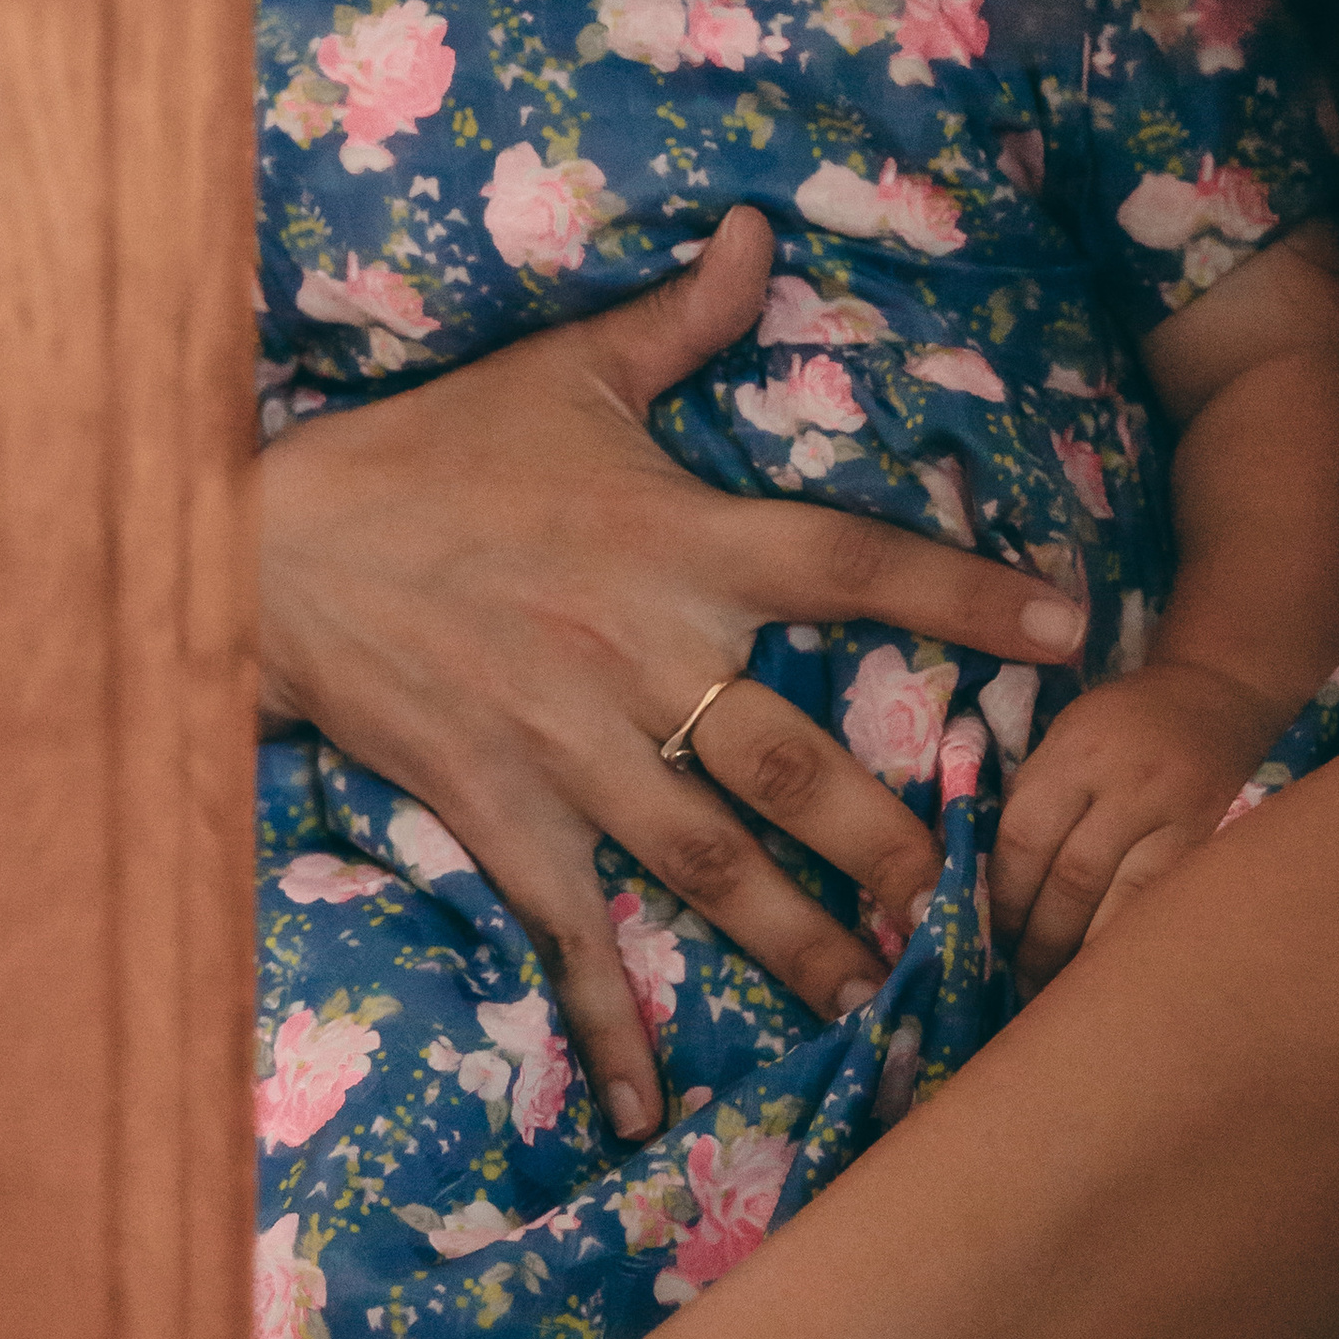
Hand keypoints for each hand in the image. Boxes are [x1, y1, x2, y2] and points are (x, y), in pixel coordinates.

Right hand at [258, 205, 1086, 1137]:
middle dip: (887, 841)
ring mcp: (572, 750)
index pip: (855, 562)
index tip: (1071, 631)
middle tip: (960, 896)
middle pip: (799, 765)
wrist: (267, 548)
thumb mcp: (563, 372)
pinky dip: (611, 1026)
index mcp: (682, 543)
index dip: (969, 596)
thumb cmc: (433, 453)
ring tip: (872, 995)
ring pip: (713, 866)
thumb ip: (681, 320)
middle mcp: (644, 657)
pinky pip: (573, 934)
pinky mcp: (501, 815)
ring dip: (797, 942)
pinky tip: (647, 1109)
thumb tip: (761, 229)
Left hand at [988, 661, 1282, 992]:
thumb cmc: (1121, 723)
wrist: (1214, 696)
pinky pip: (1164, 902)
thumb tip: (989, 890)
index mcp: (1075, 752)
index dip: (1003, 899)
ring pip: (1122, 901)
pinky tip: (1113, 968)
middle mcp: (1126, 781)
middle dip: (1040, 940)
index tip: (991, 939)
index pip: (1025, 838)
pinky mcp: (1210, 838)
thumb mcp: (1065, 739)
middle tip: (1022, 981)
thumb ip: (1033, 801)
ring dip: (1086, 954)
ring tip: (1062, 989)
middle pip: (1072, 878)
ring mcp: (1176, 812)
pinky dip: (1132, 939)